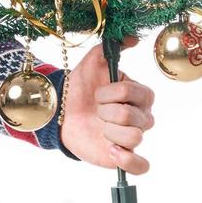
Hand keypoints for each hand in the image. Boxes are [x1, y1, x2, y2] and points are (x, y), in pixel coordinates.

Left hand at [56, 34, 155, 173]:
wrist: (61, 110)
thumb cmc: (80, 86)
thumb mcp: (92, 62)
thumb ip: (113, 47)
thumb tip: (134, 37)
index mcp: (138, 95)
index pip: (137, 93)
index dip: (114, 93)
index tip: (98, 93)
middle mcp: (140, 117)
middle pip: (134, 117)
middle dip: (107, 112)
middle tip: (95, 110)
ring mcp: (132, 138)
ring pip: (134, 137)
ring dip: (108, 131)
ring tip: (98, 127)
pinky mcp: (123, 157)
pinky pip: (140, 166)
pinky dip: (128, 160)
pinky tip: (110, 150)